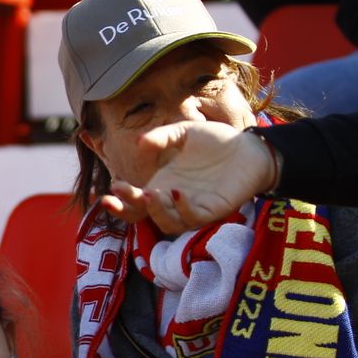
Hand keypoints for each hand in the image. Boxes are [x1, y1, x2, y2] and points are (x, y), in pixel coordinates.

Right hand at [100, 121, 273, 232]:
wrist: (251, 147)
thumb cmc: (217, 142)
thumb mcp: (184, 133)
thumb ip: (162, 137)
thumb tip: (140, 143)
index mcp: (161, 184)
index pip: (134, 203)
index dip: (118, 202)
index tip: (107, 192)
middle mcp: (172, 200)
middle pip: (143, 216)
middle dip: (126, 208)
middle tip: (119, 191)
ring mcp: (192, 207)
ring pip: (167, 223)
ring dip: (154, 210)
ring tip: (149, 192)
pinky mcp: (213, 210)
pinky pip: (193, 218)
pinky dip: (182, 209)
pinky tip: (176, 191)